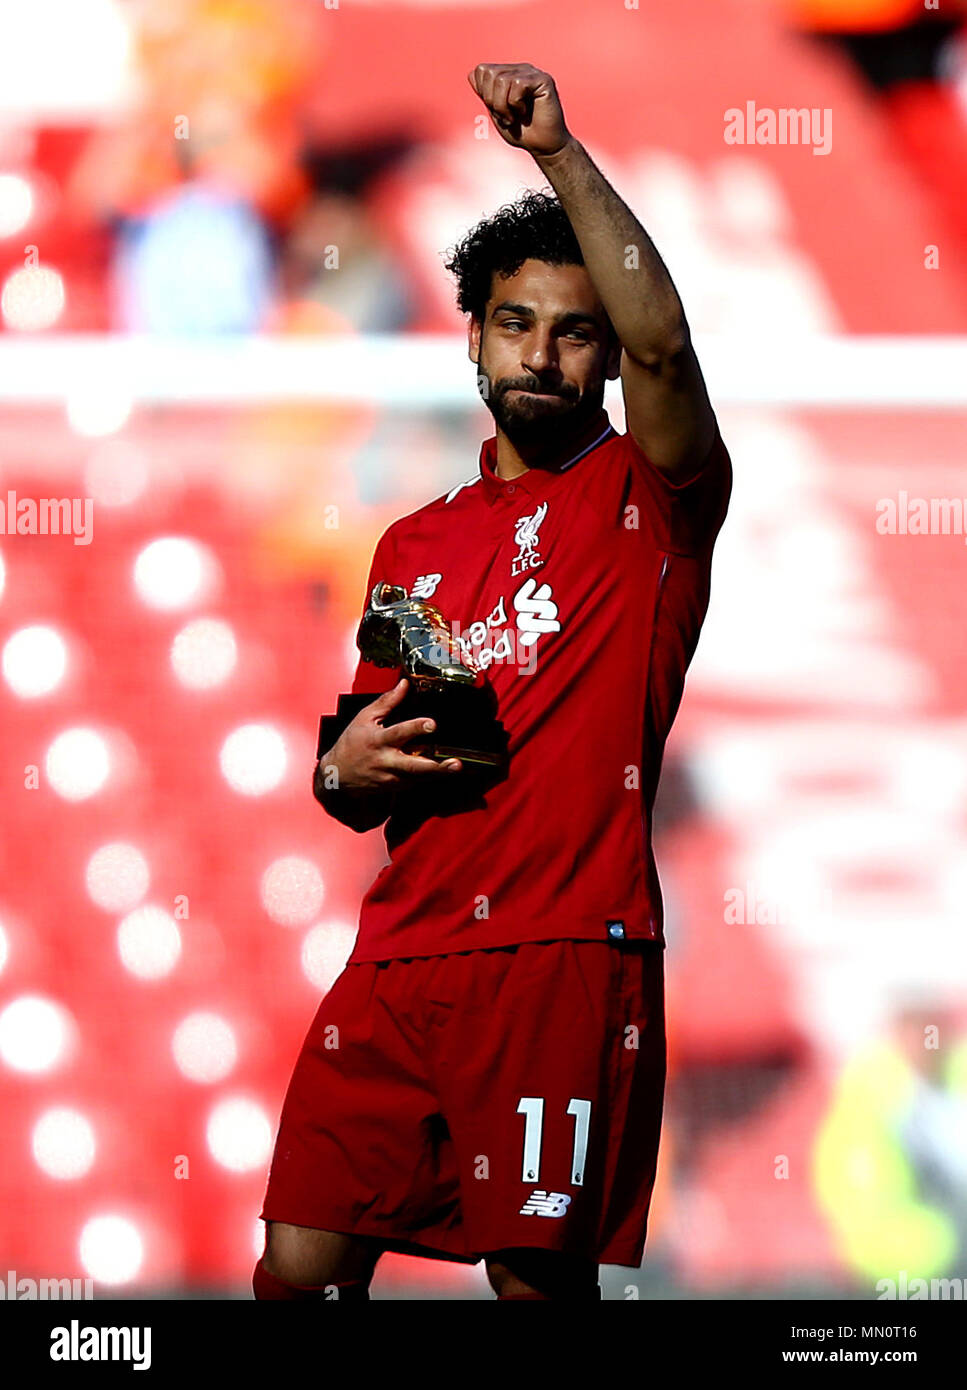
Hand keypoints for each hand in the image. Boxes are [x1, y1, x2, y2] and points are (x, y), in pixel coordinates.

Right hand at [318, 678, 462, 793]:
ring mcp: (392, 777)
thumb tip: (404, 684)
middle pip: (415, 766)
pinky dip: (429, 775)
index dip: (416, 728)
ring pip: (419, 777)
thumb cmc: (351, 744)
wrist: (337, 775)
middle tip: (455, 763)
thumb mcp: (365, 718)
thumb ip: (387, 701)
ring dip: (439, 773)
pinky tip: (442, 770)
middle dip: (437, 766)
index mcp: (378, 741)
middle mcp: (387, 761)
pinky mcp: (396, 787)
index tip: (431, 724)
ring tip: (455, 767)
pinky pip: (416, 781)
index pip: (399, 733)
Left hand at [467, 63, 570, 156]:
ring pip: (502, 79)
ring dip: (503, 106)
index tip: (497, 111)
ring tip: (514, 117)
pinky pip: (518, 84)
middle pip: (489, 73)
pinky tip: (525, 112)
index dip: (483, 94)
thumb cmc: (521, 132)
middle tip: (506, 116)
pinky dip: (516, 104)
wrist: (543, 146)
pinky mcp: (543, 80)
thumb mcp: (496, 112)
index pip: (481, 71)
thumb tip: (472, 74)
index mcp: (507, 74)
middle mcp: (519, 69)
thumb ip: (485, 94)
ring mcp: (531, 73)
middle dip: (492, 101)